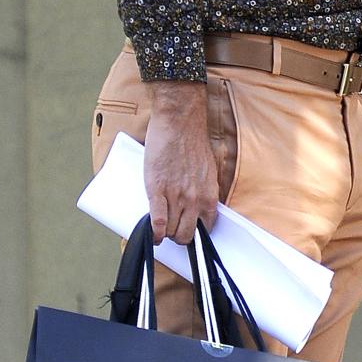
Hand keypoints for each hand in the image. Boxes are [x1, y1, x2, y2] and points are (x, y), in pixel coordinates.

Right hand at [143, 82, 218, 244]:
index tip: (187, 233)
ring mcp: (176, 196)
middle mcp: (195, 200)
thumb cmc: (193, 143)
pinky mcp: (158, 190)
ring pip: (170, 230)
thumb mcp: (208, 172)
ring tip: (159, 229)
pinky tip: (152, 234)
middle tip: (171, 231)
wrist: (179, 124)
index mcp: (209, 196)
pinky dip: (154, 232)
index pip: (205, 229)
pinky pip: (157, 220)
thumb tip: (196, 208)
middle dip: (178, 237)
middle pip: (186, 235)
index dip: (194, 234)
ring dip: (164, 233)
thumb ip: (204, 191)